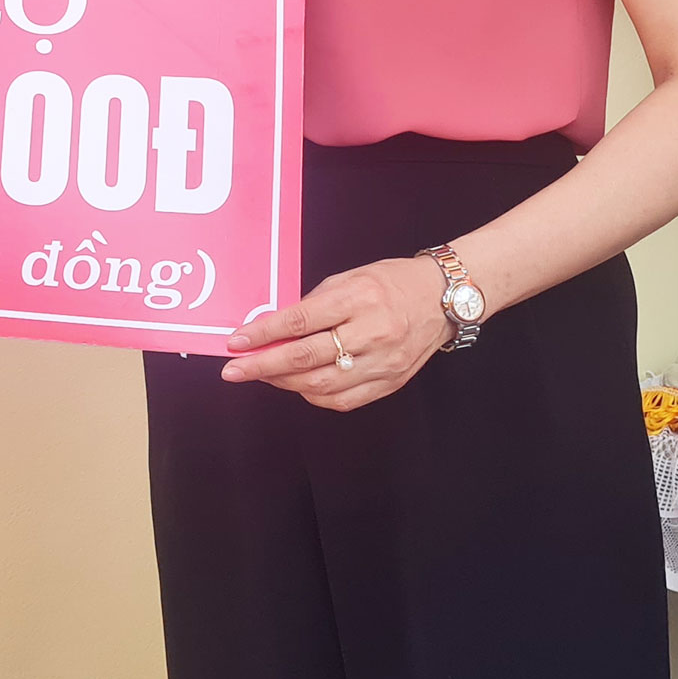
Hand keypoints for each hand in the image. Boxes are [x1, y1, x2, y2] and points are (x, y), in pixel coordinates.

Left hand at [218, 255, 450, 409]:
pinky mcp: (390, 382)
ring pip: (322, 386)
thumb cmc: (393, 282)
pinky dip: (313, 396)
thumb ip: (313, 303)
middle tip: (234, 370)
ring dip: (284, 383)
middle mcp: (371, 332)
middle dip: (263, 366)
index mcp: (358, 299)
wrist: (443, 298)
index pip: (300, 320)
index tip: (236, 342)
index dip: (264, 334)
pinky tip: (297, 385)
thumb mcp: (349, 278)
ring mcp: (382, 362)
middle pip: (307, 357)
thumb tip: (275, 328)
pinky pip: (343, 400)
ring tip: (262, 376)